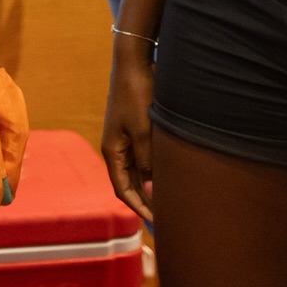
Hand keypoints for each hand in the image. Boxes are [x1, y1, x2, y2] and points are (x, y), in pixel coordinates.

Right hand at [102, 38, 154, 222]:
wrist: (134, 62)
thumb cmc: (135, 94)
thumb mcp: (143, 131)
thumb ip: (148, 160)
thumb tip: (153, 187)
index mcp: (113, 151)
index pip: (123, 189)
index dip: (140, 208)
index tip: (158, 223)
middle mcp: (118, 148)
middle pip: (131, 183)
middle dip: (147, 201)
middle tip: (168, 218)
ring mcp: (128, 138)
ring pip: (140, 171)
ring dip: (153, 186)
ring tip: (173, 201)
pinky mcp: (138, 129)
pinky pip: (146, 157)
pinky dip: (157, 170)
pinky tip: (171, 176)